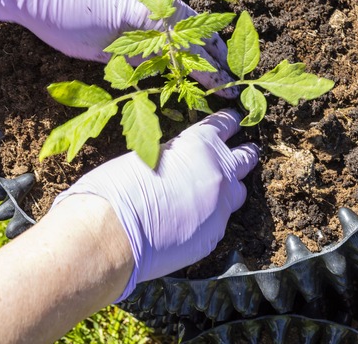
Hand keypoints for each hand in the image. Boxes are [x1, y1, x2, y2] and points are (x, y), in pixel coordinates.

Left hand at [0, 0, 234, 96]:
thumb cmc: (54, 12)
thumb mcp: (97, 49)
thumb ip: (134, 57)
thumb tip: (157, 66)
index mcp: (150, 13)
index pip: (191, 48)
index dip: (211, 72)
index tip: (228, 89)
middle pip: (194, 24)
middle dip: (213, 51)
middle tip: (227, 72)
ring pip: (179, 5)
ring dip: (196, 29)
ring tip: (210, 49)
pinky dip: (174, 11)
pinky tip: (173, 22)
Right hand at [51, 109, 259, 301]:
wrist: (111, 235)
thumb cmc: (115, 189)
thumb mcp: (147, 155)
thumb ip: (174, 156)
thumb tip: (177, 163)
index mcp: (200, 143)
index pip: (226, 124)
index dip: (230, 122)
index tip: (234, 121)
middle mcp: (218, 171)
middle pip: (246, 157)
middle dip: (244, 155)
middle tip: (244, 153)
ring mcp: (221, 205)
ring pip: (238, 192)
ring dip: (229, 190)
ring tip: (215, 193)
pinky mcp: (215, 235)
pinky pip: (218, 222)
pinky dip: (209, 220)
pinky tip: (190, 223)